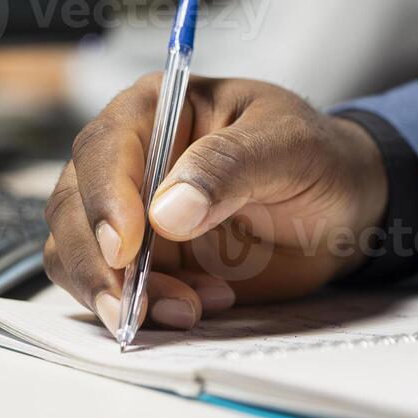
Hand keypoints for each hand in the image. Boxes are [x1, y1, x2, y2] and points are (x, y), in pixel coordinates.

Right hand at [42, 75, 387, 336]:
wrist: (344, 208)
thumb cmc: (316, 157)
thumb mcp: (288, 146)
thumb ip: (230, 166)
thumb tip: (168, 209)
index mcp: (158, 108)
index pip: (105, 148)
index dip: (105, 198)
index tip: (126, 246)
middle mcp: (131, 159)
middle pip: (74, 206)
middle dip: (98, 261)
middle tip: (133, 304)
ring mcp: (130, 213)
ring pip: (78, 254)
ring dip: (116, 293)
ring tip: (187, 308)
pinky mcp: (142, 262)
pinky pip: (111, 290)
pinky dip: (139, 309)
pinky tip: (195, 306)